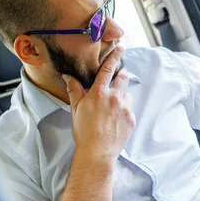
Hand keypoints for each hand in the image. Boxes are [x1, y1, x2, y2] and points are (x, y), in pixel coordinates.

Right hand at [63, 46, 135, 167]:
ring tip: (113, 105)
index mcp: (99, 93)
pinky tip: (115, 119)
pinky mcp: (131, 119)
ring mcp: (125, 108)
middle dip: (122, 74)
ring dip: (122, 94)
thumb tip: (68, 76)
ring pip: (127, 94)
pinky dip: (124, 110)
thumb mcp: (76, 109)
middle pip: (123, 78)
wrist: (97, 152)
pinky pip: (129, 109)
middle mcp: (115, 97)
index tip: (120, 48)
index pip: (108, 69)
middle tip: (119, 75)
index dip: (114, 57)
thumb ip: (74, 90)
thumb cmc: (84, 131)